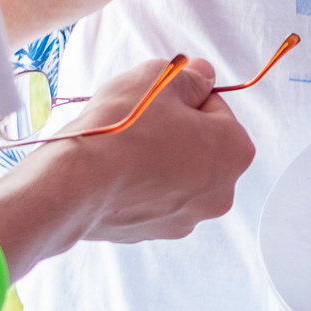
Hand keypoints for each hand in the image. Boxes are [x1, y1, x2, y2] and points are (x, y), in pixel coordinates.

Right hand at [57, 57, 253, 243]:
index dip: (185, 96)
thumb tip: (202, 77)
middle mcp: (220, 193)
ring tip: (123, 147)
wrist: (74, 184)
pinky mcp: (150, 234)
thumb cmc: (122, 130)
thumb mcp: (161, 78)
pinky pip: (151, 198)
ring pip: (176, 174)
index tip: (160, 99)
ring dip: (157, 158)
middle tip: (141, 121)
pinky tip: (114, 173)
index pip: (216, 108)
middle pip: (201, 145)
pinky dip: (138, 185)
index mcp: (236, 152)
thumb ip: (192, 76)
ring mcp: (185, 219)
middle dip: (175, 130)